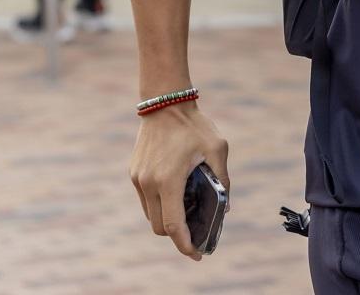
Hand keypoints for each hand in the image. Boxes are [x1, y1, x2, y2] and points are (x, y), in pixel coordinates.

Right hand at [130, 102, 229, 259]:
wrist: (165, 104)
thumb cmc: (194, 126)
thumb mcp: (217, 149)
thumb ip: (222, 180)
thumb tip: (225, 208)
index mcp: (169, 180)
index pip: (173, 225)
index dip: (185, 244)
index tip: (197, 254)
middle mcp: (149, 184)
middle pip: (160, 227)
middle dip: (177, 236)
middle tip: (196, 234)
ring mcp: (138, 179)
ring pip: (152, 215)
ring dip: (168, 221)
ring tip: (188, 215)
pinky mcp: (134, 174)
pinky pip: (147, 201)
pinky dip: (160, 206)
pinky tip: (176, 198)